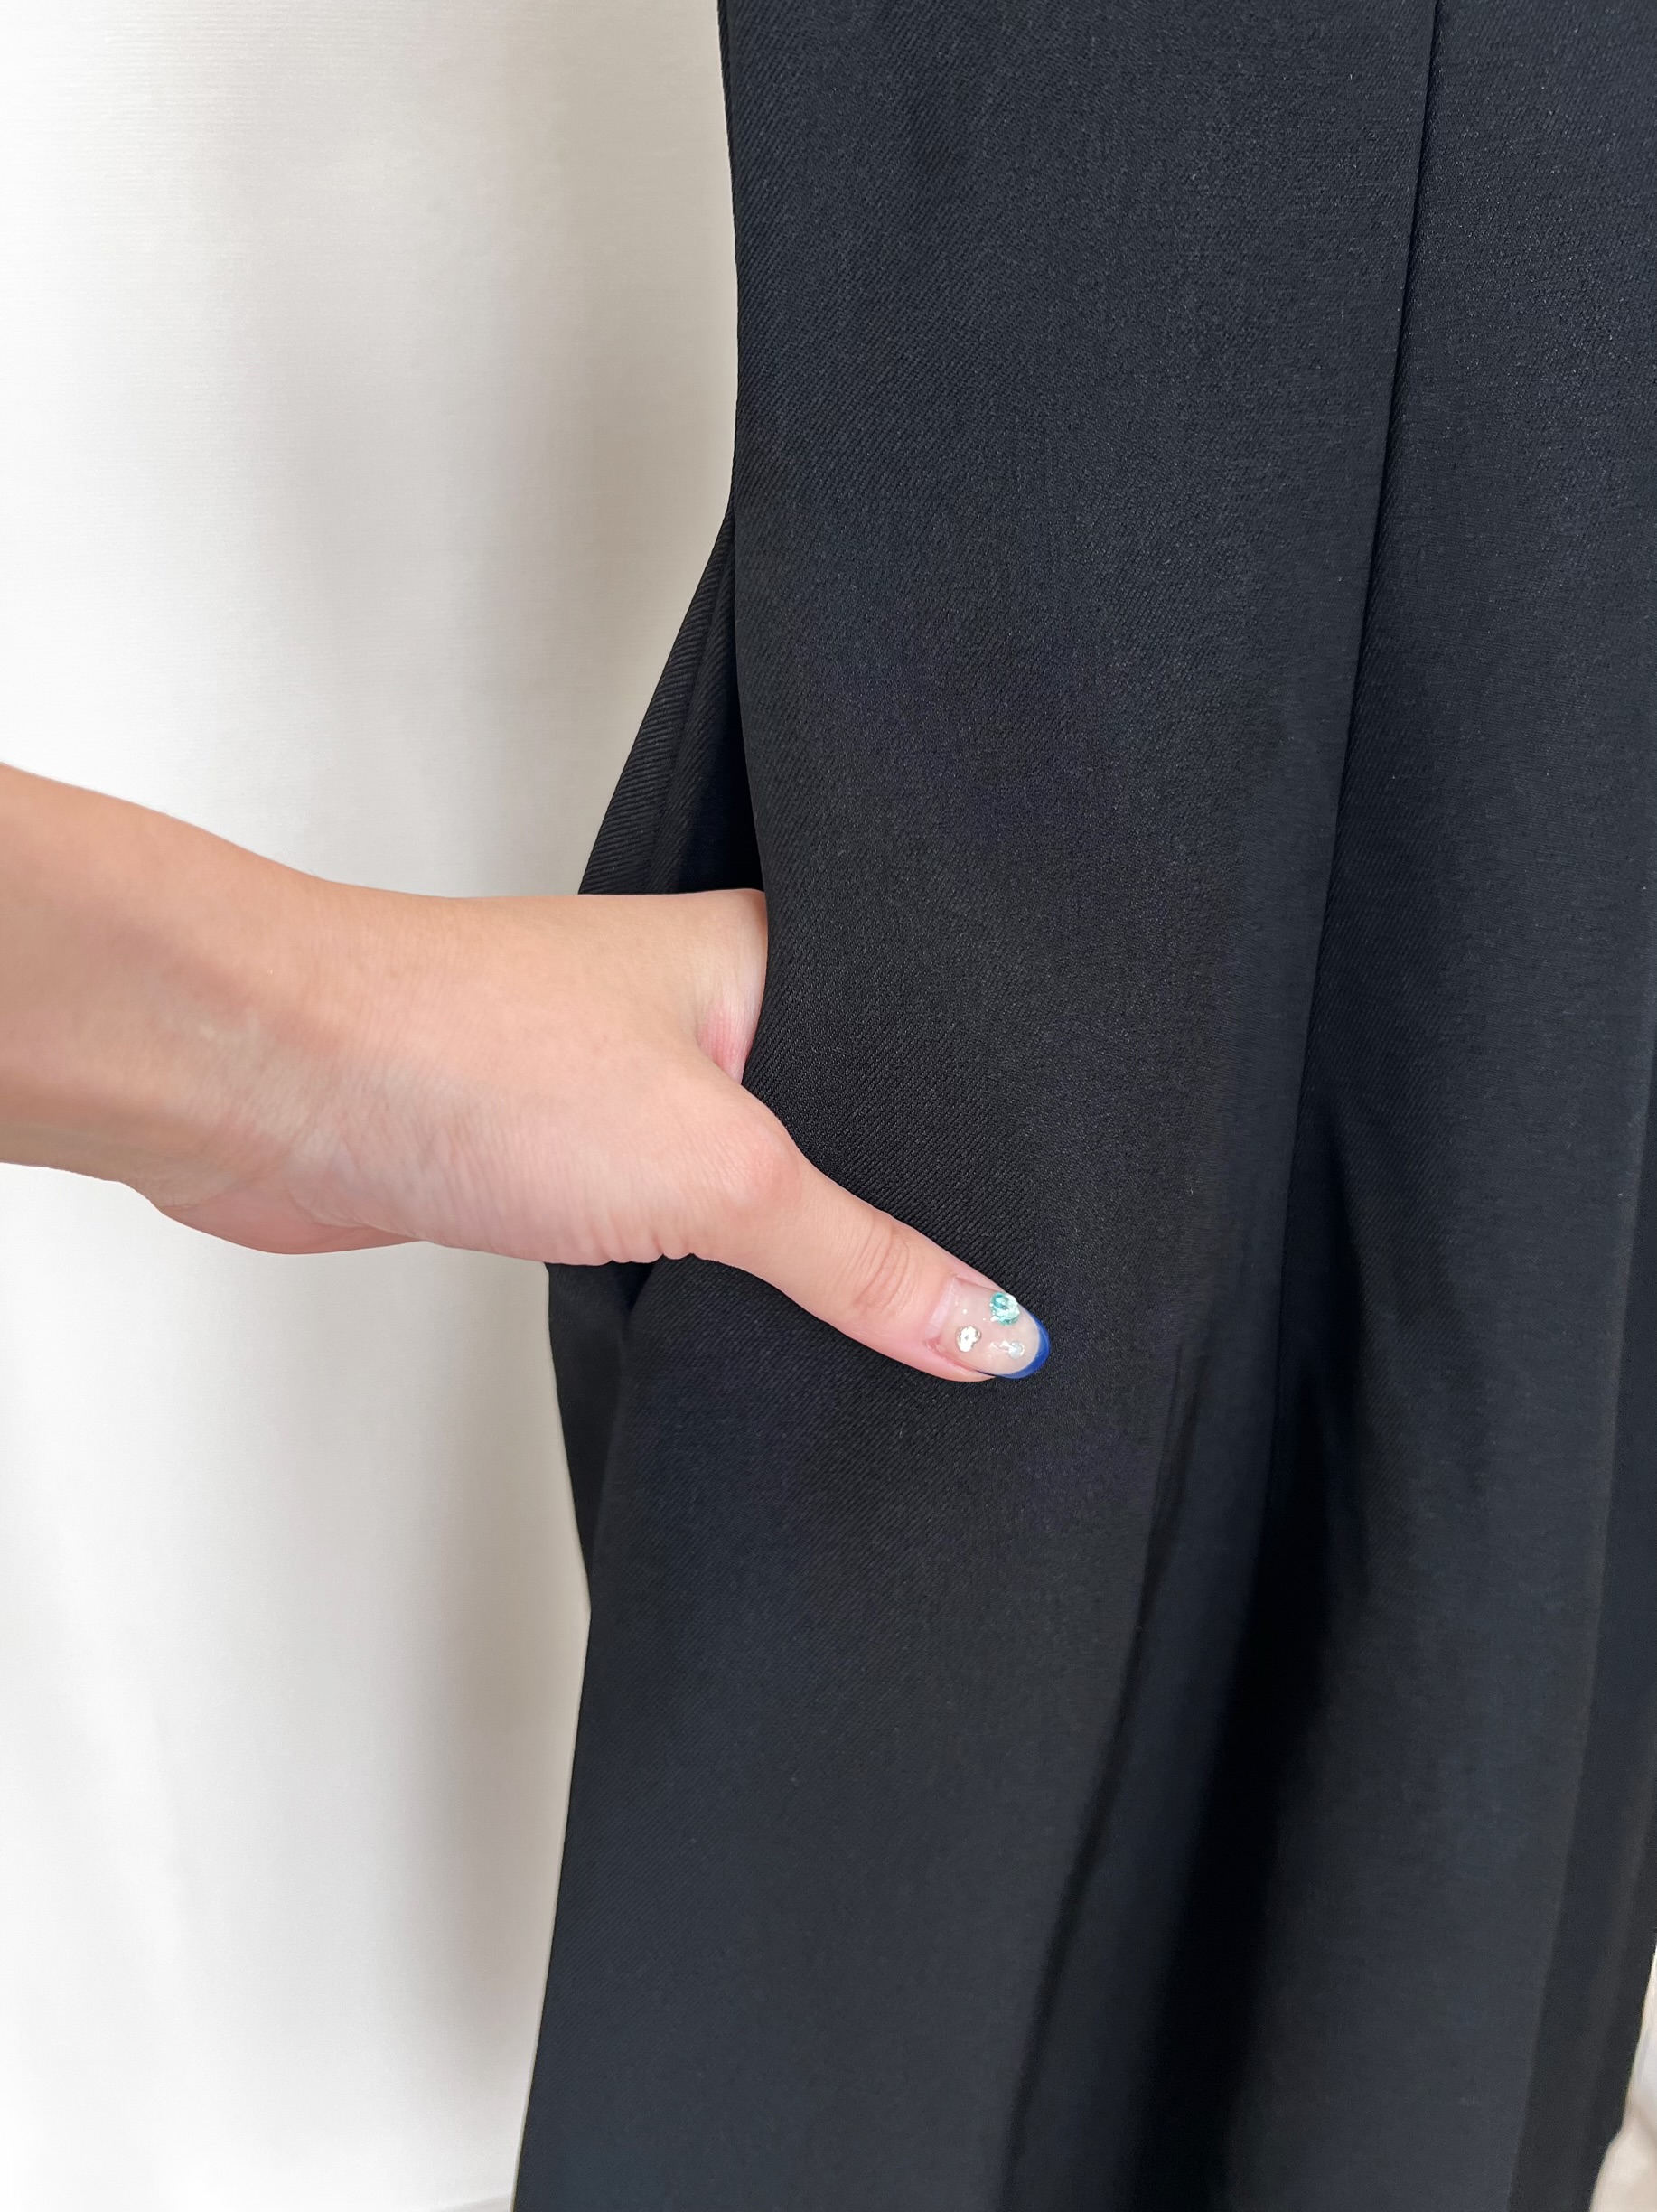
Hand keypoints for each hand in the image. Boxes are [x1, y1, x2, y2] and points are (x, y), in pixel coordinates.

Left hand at [0, 769, 1047, 1381]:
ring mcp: (627, 1083)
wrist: (267, 1083)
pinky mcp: (561, 1159)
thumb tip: (991, 1329)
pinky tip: (758, 1317)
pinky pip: (681, 1224)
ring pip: (760, 1181)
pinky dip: (719, 1273)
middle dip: (900, 1214)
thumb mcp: (715, 1168)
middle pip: (851, 1124)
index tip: (1067, 1240)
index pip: (931, 1045)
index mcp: (769, 956)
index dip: (997, 1139)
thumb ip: (860, 1257)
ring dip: (799, 1248)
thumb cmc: (460, 1046)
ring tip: (890, 1322)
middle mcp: (704, 1009)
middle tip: (989, 1307)